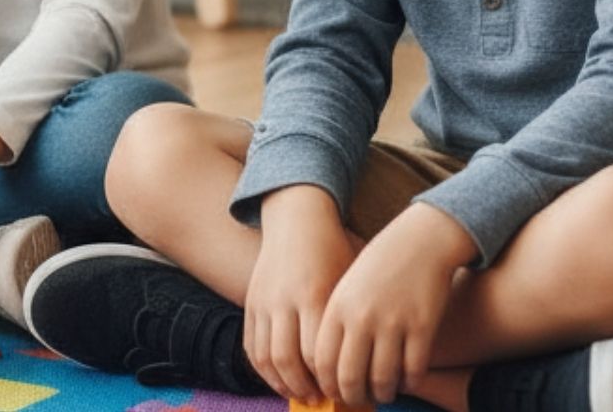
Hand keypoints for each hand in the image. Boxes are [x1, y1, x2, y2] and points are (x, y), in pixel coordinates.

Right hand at [244, 185, 357, 403]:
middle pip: (289, 360)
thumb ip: (350, 322)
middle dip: (306, 388)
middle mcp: (285, 300)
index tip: (345, 393)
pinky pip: (251, 345)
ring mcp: (264, 301)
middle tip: (323, 401)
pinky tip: (280, 380)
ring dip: (283, 383)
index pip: (317, 354)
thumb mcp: (349, 281)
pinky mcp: (250, 301)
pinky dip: (263, 369)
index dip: (330, 379)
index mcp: (315, 295)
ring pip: (266, 357)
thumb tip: (362, 367)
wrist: (297, 219)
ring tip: (301, 395)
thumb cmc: (335, 252)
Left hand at [312, 203, 473, 405]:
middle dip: (352, 396)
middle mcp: (361, 317)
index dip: (327, 384)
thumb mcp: (346, 286)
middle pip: (349, 377)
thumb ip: (336, 322)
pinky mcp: (423, 327)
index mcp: (337, 308)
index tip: (332, 392)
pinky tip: (407, 381)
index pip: (322, 362)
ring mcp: (393, 323)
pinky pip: (414, 370)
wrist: (419, 240)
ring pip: (382, 379)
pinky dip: (410, 383)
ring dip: (382, 393)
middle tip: (358, 399)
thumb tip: (328, 367)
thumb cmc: (379, 266)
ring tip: (383, 393)